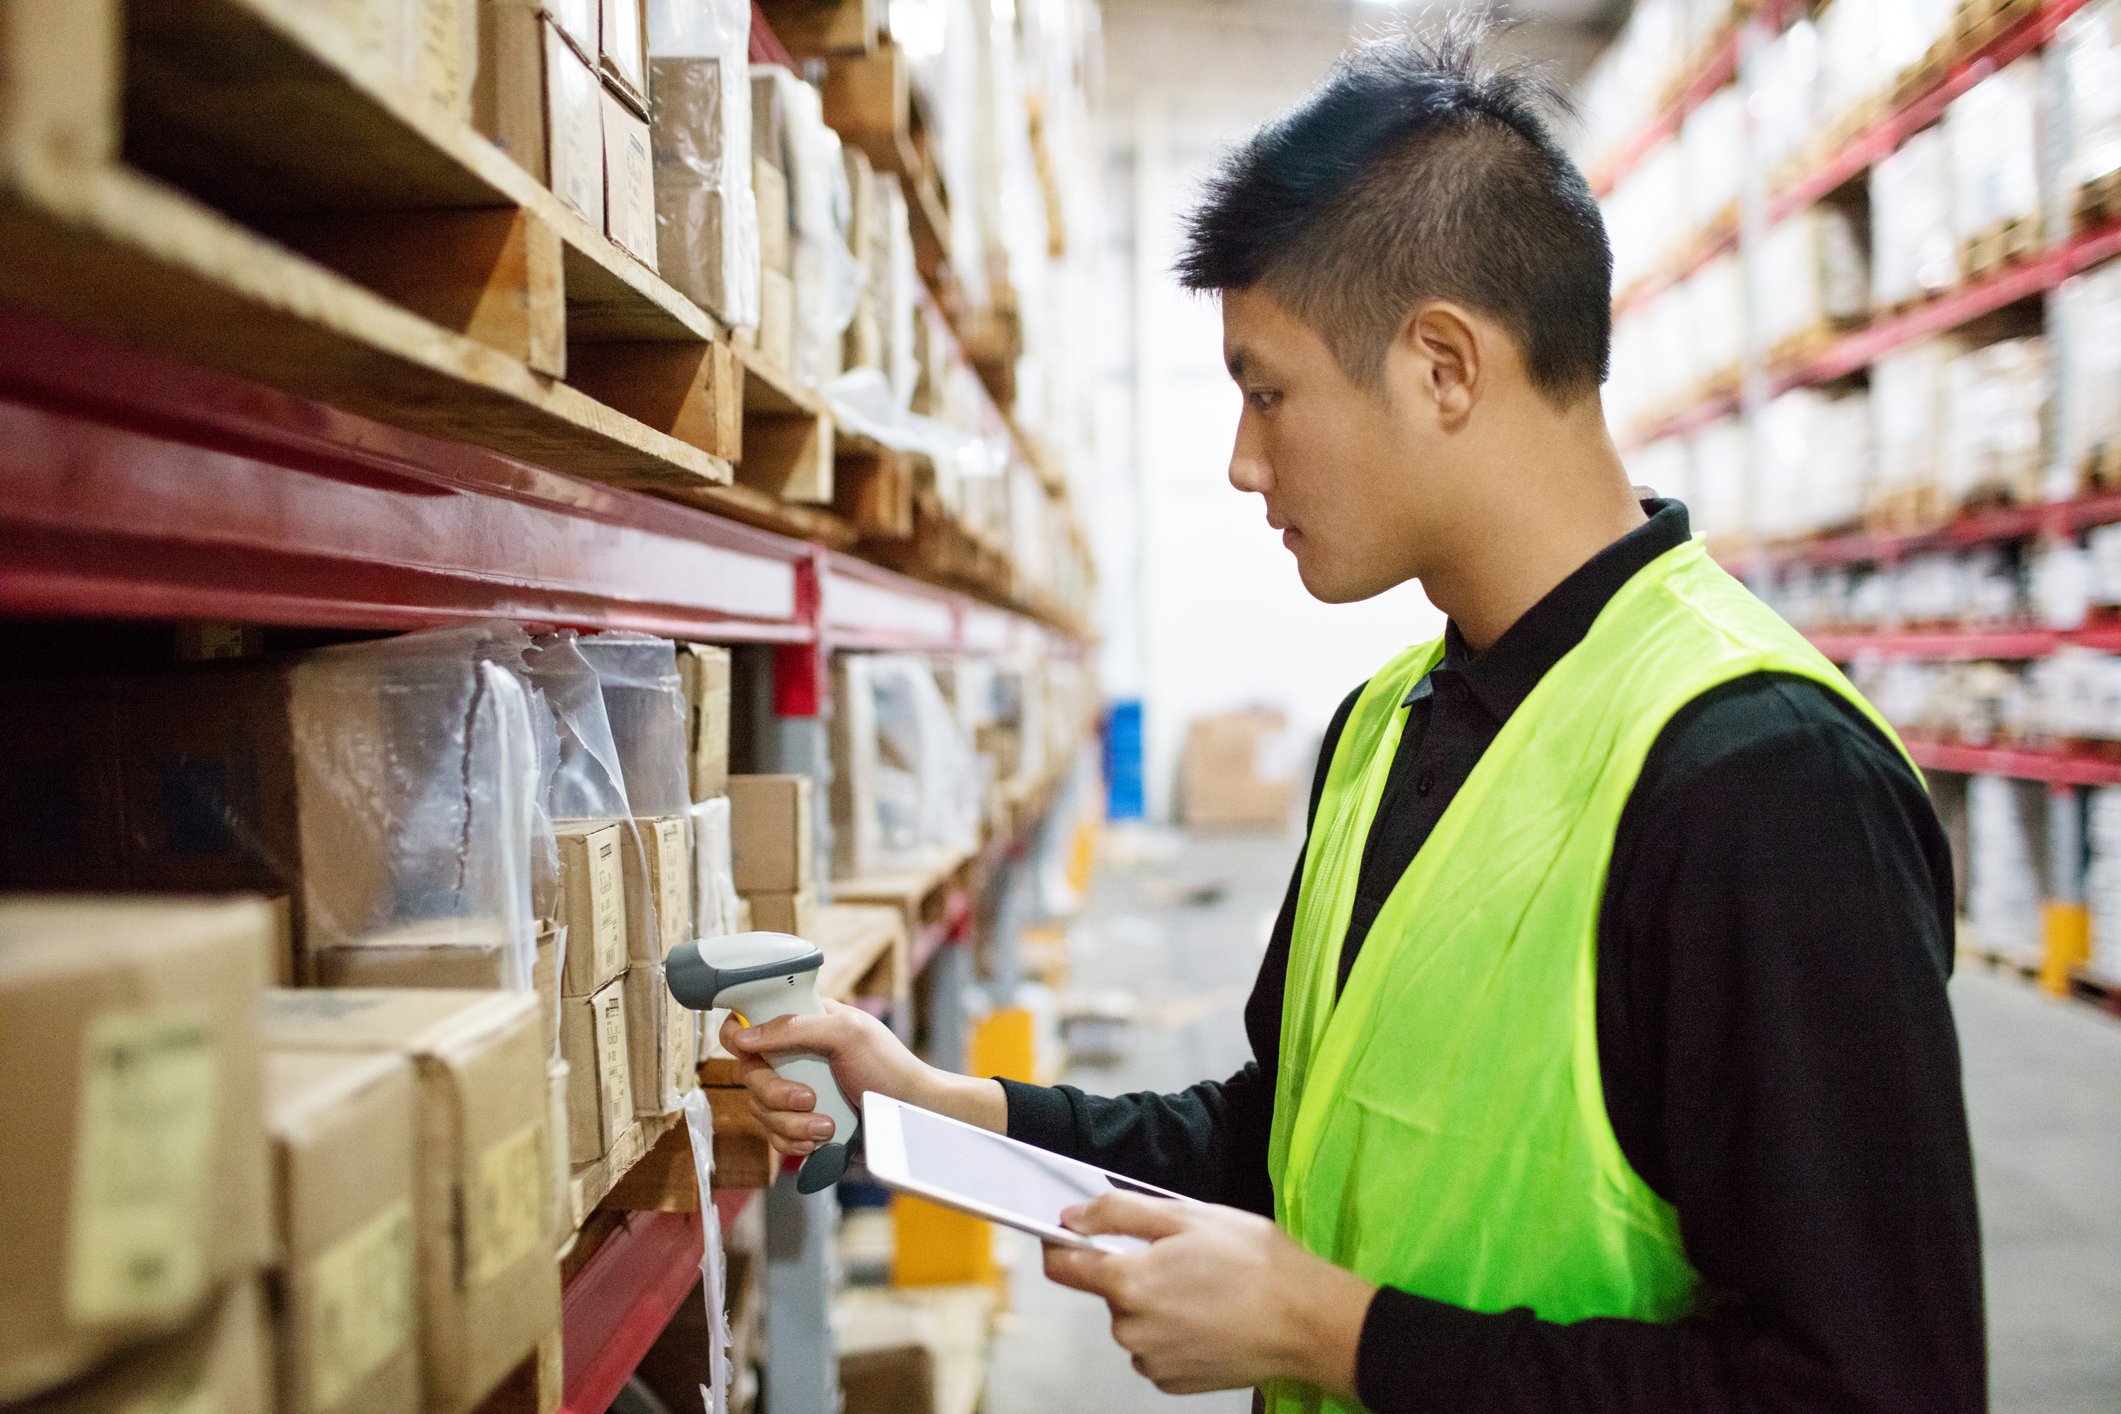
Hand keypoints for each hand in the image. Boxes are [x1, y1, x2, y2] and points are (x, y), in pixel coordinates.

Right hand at [719, 1001, 1004, 1155]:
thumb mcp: (846, 1034)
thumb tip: (743, 1035)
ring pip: (759, 1109)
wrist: (911, 1117)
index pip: (750, 1019)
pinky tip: (821, 1139)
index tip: (747, 1050)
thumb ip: (794, 1028)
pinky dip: (794, 1141)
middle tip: (810, 1098)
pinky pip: (773, 1137)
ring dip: (791, 1123)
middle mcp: (793, 1055)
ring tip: (827, 1127)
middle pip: (748, 1073)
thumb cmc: (889, 1067)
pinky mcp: (800, 1123)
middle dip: (776, 1094)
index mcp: (803, 1022)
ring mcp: (794, 1091)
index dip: (738, 1034)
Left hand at [1042, 1193, 1374, 1397]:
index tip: (1075, 1233)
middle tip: (1183, 1256)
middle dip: (1134, 1270)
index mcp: (1128, 1282)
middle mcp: (1130, 1328)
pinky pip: (1155, 1349)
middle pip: (1109, 1292)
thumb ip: (1118, 1212)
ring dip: (1156, 1303)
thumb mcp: (1188, 1216)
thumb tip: (1071, 1217)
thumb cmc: (1254, 1261)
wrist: (1307, 1321)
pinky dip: (1173, 1332)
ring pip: (1134, 1321)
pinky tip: (1209, 1318)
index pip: (1063, 1266)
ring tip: (1205, 1288)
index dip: (1063, 1244)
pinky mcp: (1173, 1382)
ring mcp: (1152, 1360)